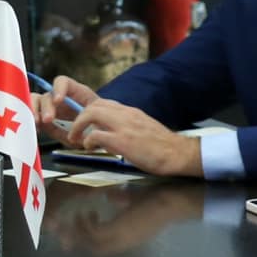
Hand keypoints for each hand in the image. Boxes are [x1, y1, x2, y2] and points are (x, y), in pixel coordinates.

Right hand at [33, 75, 98, 131]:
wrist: (97, 136)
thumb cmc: (99, 124)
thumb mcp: (96, 120)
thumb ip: (88, 117)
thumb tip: (81, 118)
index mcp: (76, 93)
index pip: (63, 82)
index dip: (59, 89)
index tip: (58, 101)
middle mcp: (59, 98)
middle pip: (47, 95)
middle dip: (47, 107)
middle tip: (49, 119)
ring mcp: (48, 108)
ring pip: (34, 103)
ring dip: (34, 112)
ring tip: (38, 124)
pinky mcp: (41, 119)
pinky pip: (30, 116)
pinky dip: (29, 121)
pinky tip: (36, 130)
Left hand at [64, 99, 200, 177]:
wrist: (178, 154)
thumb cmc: (163, 147)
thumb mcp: (144, 129)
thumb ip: (127, 126)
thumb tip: (111, 132)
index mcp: (131, 113)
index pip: (103, 103)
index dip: (88, 112)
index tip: (84, 124)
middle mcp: (127, 115)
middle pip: (93, 105)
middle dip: (79, 118)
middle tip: (77, 132)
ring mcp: (124, 126)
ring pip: (91, 113)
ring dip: (78, 126)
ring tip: (78, 139)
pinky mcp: (123, 141)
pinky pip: (95, 135)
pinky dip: (87, 141)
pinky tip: (90, 148)